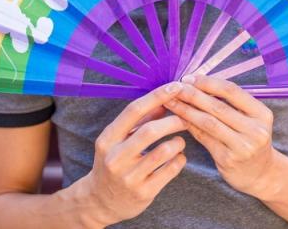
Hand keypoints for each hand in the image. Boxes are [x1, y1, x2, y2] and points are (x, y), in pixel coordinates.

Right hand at [75, 82, 188, 226]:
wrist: (100, 202)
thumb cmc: (114, 162)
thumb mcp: (118, 140)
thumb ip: (140, 121)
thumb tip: (166, 100)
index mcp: (108, 139)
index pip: (133, 111)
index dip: (157, 96)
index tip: (175, 86)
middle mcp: (115, 158)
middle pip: (150, 131)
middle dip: (173, 120)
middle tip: (187, 117)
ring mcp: (129, 177)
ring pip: (163, 152)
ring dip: (178, 142)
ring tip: (180, 141)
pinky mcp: (143, 193)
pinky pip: (170, 171)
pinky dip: (179, 160)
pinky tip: (178, 157)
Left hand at [162, 74, 280, 198]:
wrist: (261, 173)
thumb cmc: (249, 139)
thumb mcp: (251, 120)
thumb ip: (230, 103)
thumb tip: (197, 83)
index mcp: (262, 114)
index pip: (232, 91)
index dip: (208, 82)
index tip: (189, 78)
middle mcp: (255, 130)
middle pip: (218, 106)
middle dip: (193, 94)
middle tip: (174, 87)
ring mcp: (242, 146)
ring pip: (208, 122)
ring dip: (186, 109)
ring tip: (170, 101)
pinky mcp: (228, 160)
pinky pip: (204, 138)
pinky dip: (189, 126)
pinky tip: (178, 118)